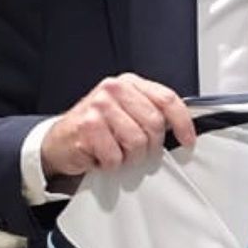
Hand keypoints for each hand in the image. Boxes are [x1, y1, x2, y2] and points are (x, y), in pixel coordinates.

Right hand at [40, 74, 195, 176]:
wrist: (59, 140)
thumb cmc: (97, 128)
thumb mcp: (126, 112)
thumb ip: (151, 112)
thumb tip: (182, 129)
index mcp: (129, 83)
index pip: (167, 99)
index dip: (182, 123)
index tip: (188, 140)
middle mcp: (114, 89)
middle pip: (155, 124)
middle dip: (151, 146)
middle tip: (138, 152)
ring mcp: (99, 106)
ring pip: (138, 142)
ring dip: (130, 157)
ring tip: (117, 153)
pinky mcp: (87, 127)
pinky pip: (116, 156)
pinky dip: (112, 164)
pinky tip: (101, 156)